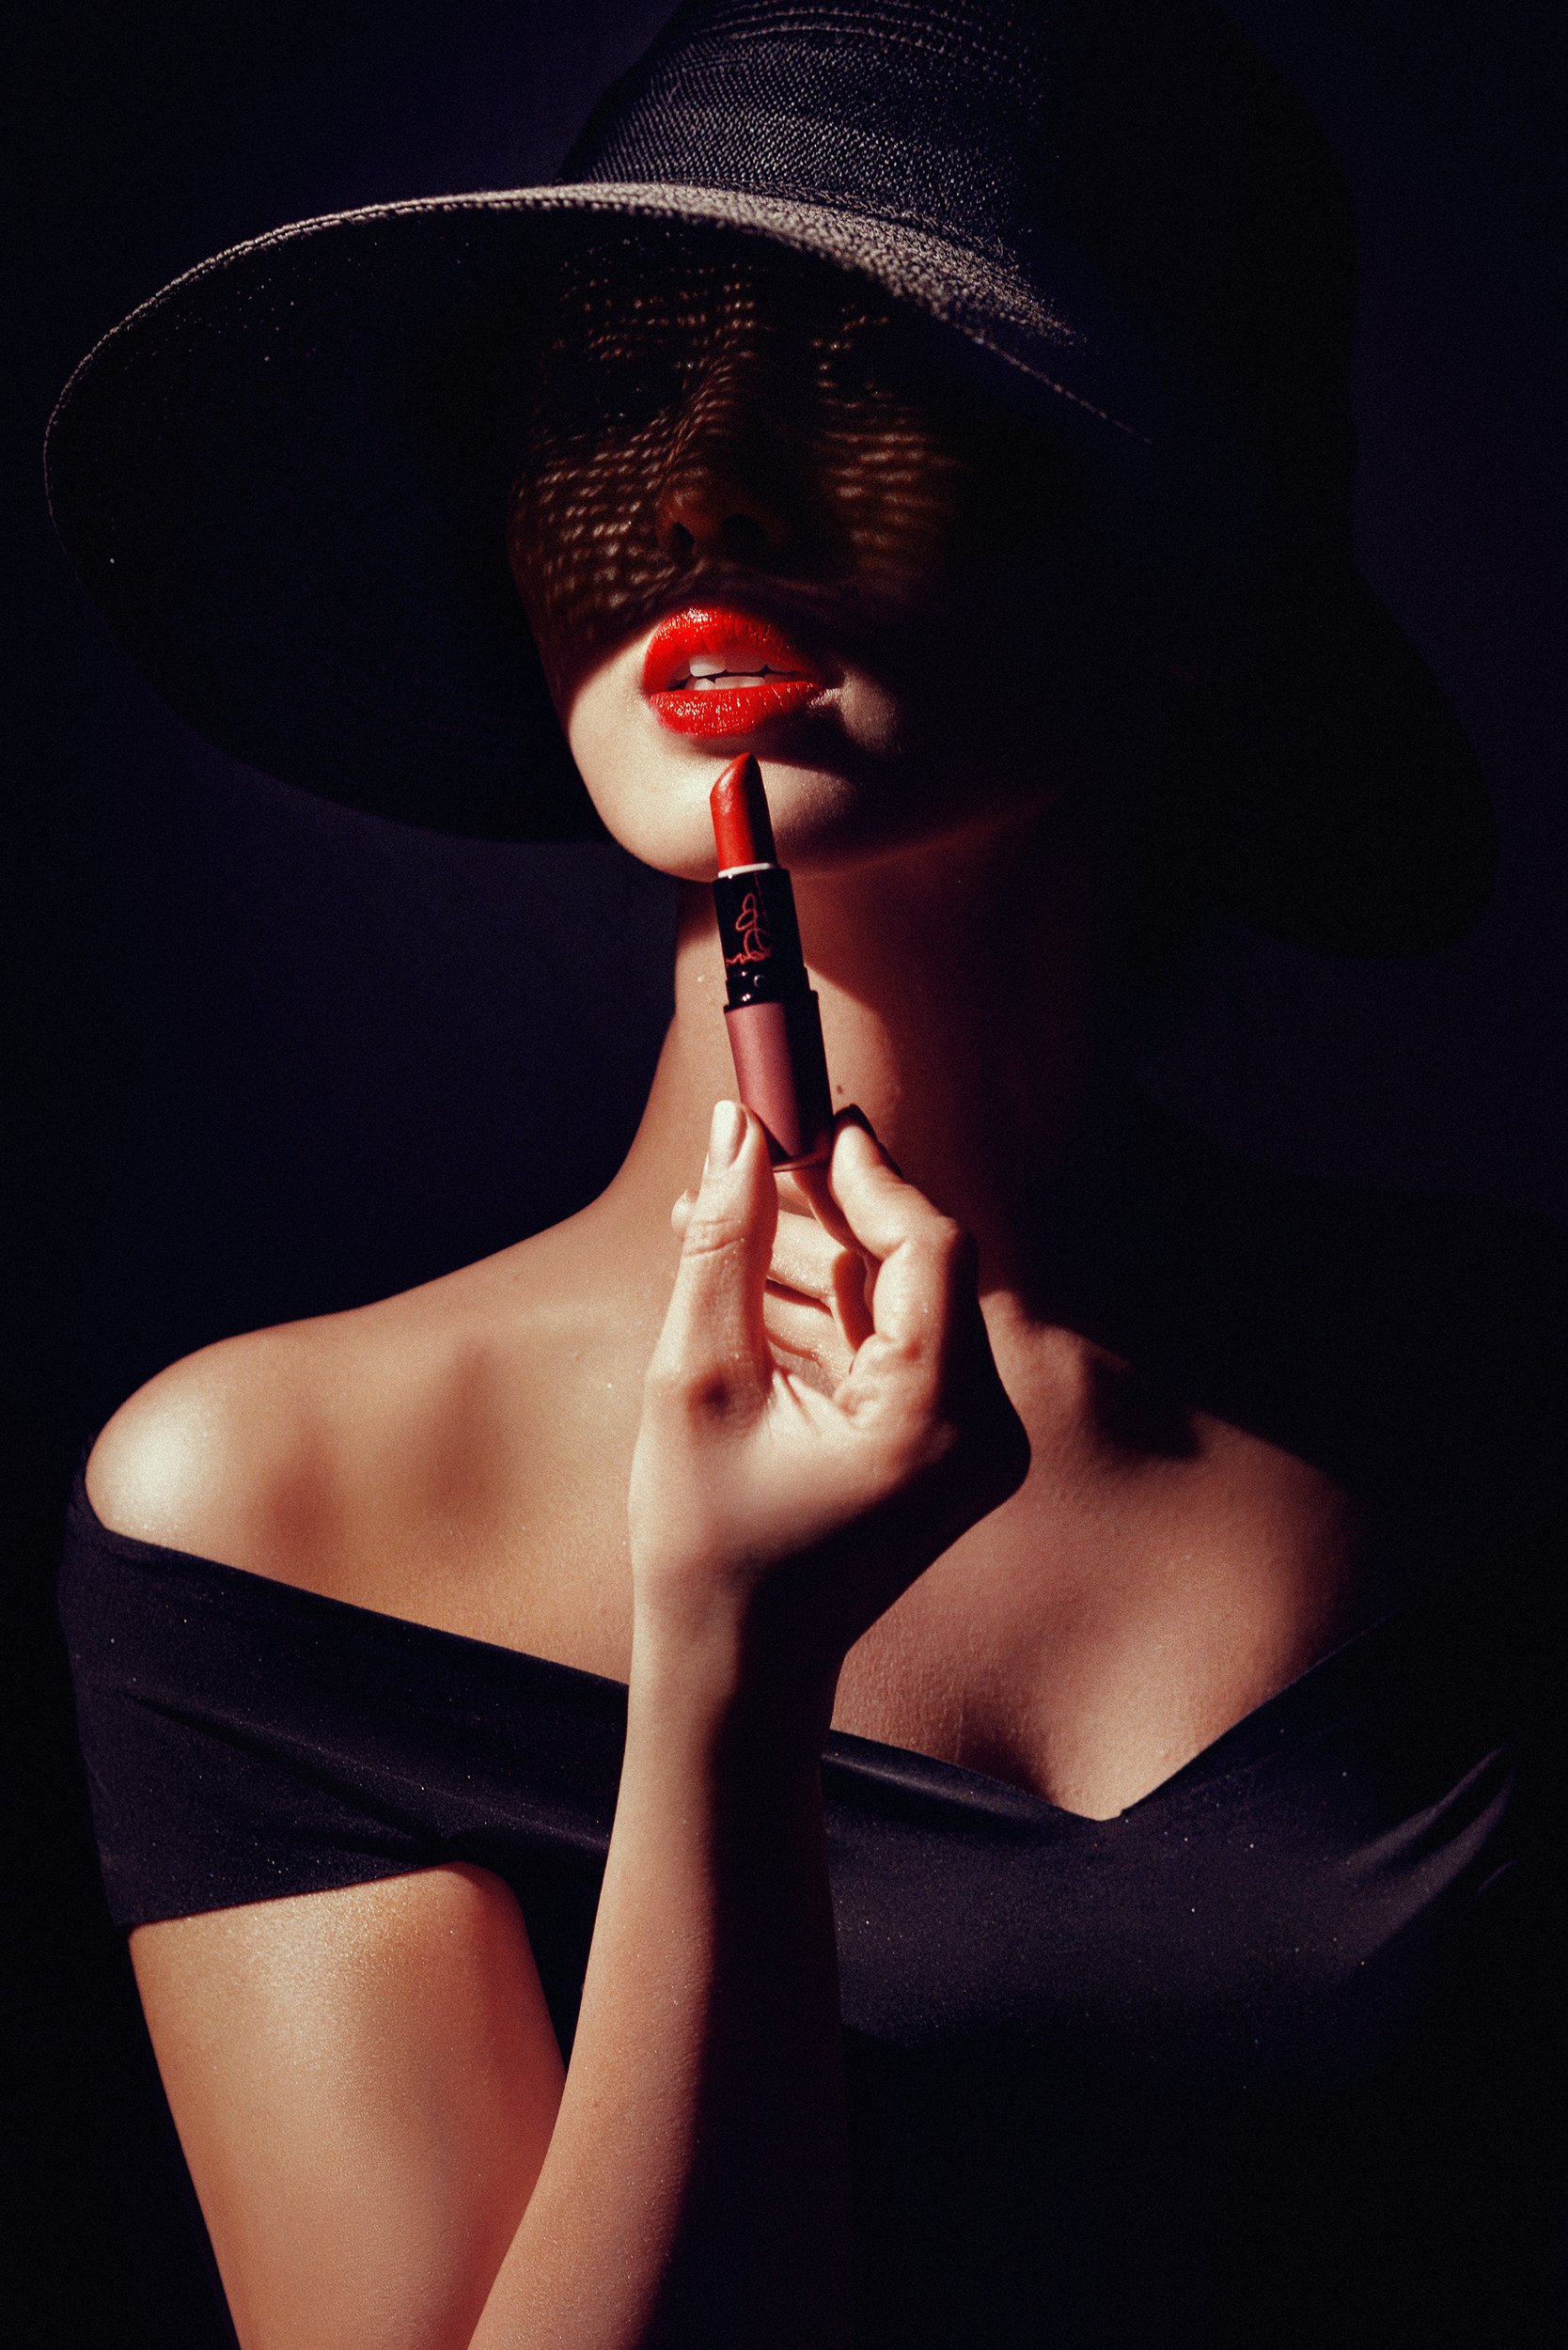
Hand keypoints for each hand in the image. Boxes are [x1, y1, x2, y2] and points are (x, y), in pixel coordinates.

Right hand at [629, 1102, 1030, 1702]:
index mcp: (941, 1418)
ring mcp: (966, 1440)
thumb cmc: (709, 1547)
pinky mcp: (937, 1446)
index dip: (862, 1169)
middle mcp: (980, 1426)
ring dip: (813, 1254)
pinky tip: (743, 1277)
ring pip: (896, 1301)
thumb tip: (735, 1129)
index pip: (928, 1245)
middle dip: (827, 1203)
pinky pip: (885, 1347)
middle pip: (916, 1266)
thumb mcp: (697, 1380)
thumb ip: (723, 1244)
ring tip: (716, 1210)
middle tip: (753, 1139)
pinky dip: (823, 1310)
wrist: (736, 1675)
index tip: (796, 1109)